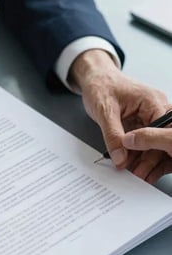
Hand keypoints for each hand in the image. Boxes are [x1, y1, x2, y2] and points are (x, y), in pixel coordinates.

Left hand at [70, 50, 169, 176]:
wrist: (95, 79)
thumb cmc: (101, 86)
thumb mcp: (105, 111)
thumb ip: (112, 135)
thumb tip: (119, 157)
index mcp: (152, 101)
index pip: (160, 130)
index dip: (151, 151)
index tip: (139, 167)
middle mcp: (156, 108)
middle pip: (158, 139)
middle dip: (148, 159)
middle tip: (136, 175)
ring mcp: (149, 116)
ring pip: (151, 142)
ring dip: (142, 159)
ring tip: (132, 174)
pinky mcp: (141, 123)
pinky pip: (143, 141)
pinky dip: (136, 154)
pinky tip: (129, 165)